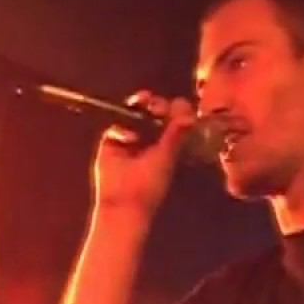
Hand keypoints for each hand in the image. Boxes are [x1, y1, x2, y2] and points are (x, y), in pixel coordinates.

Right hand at [91, 90, 196, 216]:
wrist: (123, 202)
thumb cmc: (150, 185)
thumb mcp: (166, 157)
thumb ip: (176, 135)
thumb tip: (191, 116)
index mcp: (167, 142)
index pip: (171, 118)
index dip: (173, 109)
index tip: (175, 107)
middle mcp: (149, 138)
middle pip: (151, 111)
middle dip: (155, 103)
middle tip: (155, 104)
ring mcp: (129, 139)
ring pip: (133, 114)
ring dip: (138, 105)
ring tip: (141, 101)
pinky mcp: (111, 142)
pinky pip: (116, 127)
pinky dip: (123, 129)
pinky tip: (130, 138)